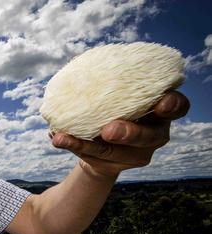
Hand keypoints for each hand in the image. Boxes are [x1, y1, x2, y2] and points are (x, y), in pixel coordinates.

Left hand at [51, 90, 189, 178]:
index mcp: (160, 110)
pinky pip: (94, 156)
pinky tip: (58, 139)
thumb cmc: (112, 106)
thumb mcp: (116, 93)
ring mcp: (138, 152)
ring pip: (117, 151)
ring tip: (67, 137)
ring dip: (92, 144)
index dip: (172, 105)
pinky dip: (74, 145)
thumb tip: (77, 68)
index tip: (160, 103)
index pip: (178, 107)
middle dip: (130, 133)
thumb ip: (110, 82)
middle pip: (149, 136)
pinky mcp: (117, 163)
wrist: (101, 141)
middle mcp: (155, 132)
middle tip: (109, 129)